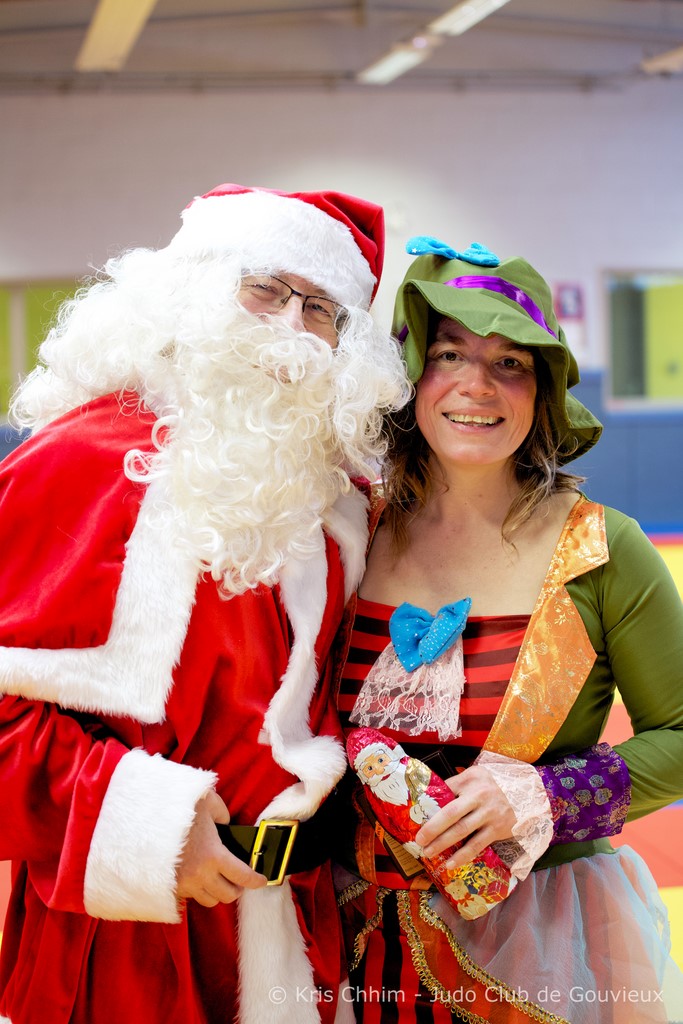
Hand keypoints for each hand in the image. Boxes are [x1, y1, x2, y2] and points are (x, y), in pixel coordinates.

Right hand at [176, 790, 266, 906]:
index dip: (256, 881)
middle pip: (227, 896)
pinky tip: (198, 878)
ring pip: (209, 900)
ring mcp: (183, 883)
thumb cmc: (178, 808)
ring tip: (218, 879)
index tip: (262, 880)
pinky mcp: (170, 887)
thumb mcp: (209, 802)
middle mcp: (200, 874)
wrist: (144, 819)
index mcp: (213, 855)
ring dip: (217, 892)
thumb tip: (226, 824)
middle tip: (238, 878)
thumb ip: (223, 814)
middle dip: (237, 888)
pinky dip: (198, 891)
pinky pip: (190, 897)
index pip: (243, 877)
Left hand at [414, 765, 515, 870]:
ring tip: (429, 852)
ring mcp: (489, 813)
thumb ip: (455, 785)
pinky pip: (476, 845)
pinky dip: (462, 856)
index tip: (415, 815)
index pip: (445, 790)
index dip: (430, 803)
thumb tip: (429, 800)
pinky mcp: (497, 829)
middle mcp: (479, 795)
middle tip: (419, 839)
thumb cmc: (490, 787)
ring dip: (443, 843)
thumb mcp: (474, 777)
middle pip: (451, 813)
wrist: (523, 796)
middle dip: (433, 828)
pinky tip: (450, 863)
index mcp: (470, 779)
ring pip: (462, 830)